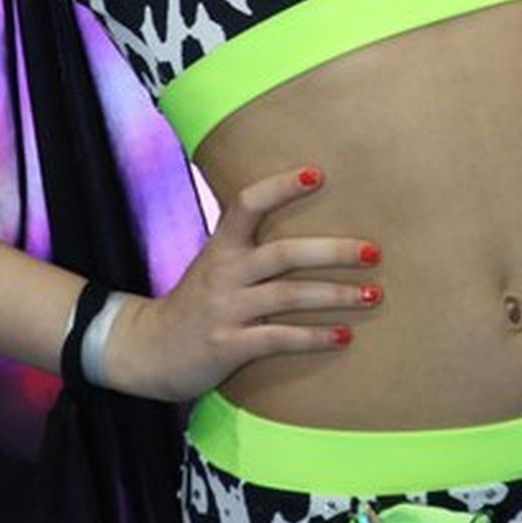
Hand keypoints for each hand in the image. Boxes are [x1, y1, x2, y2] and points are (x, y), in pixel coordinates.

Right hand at [102, 165, 381, 400]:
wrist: (148, 348)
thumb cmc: (196, 301)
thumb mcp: (215, 263)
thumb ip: (249, 246)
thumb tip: (306, 228)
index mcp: (222, 245)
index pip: (248, 204)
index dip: (281, 187)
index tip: (318, 173)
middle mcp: (224, 272)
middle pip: (283, 253)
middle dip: (332, 251)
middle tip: (373, 251)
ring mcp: (226, 309)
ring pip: (288, 296)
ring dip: (335, 295)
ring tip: (372, 294)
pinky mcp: (228, 345)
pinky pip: (278, 338)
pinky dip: (314, 336)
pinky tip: (344, 336)